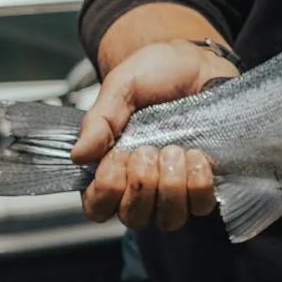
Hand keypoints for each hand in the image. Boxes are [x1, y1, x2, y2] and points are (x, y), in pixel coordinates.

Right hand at [71, 41, 237, 230]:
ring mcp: (173, 188)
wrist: (196, 62)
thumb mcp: (121, 88)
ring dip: (170, 187)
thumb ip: (99, 120)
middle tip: (147, 150)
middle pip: (133, 218)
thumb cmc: (155, 74)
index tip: (118, 159)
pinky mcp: (203, 183)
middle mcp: (141, 185)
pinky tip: (197, 157)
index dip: (105, 192)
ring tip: (174, 150)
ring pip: (168, 219)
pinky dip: (198, 185)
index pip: (97, 207)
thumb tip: (79, 155)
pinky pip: (201, 206)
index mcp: (111, 166)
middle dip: (141, 185)